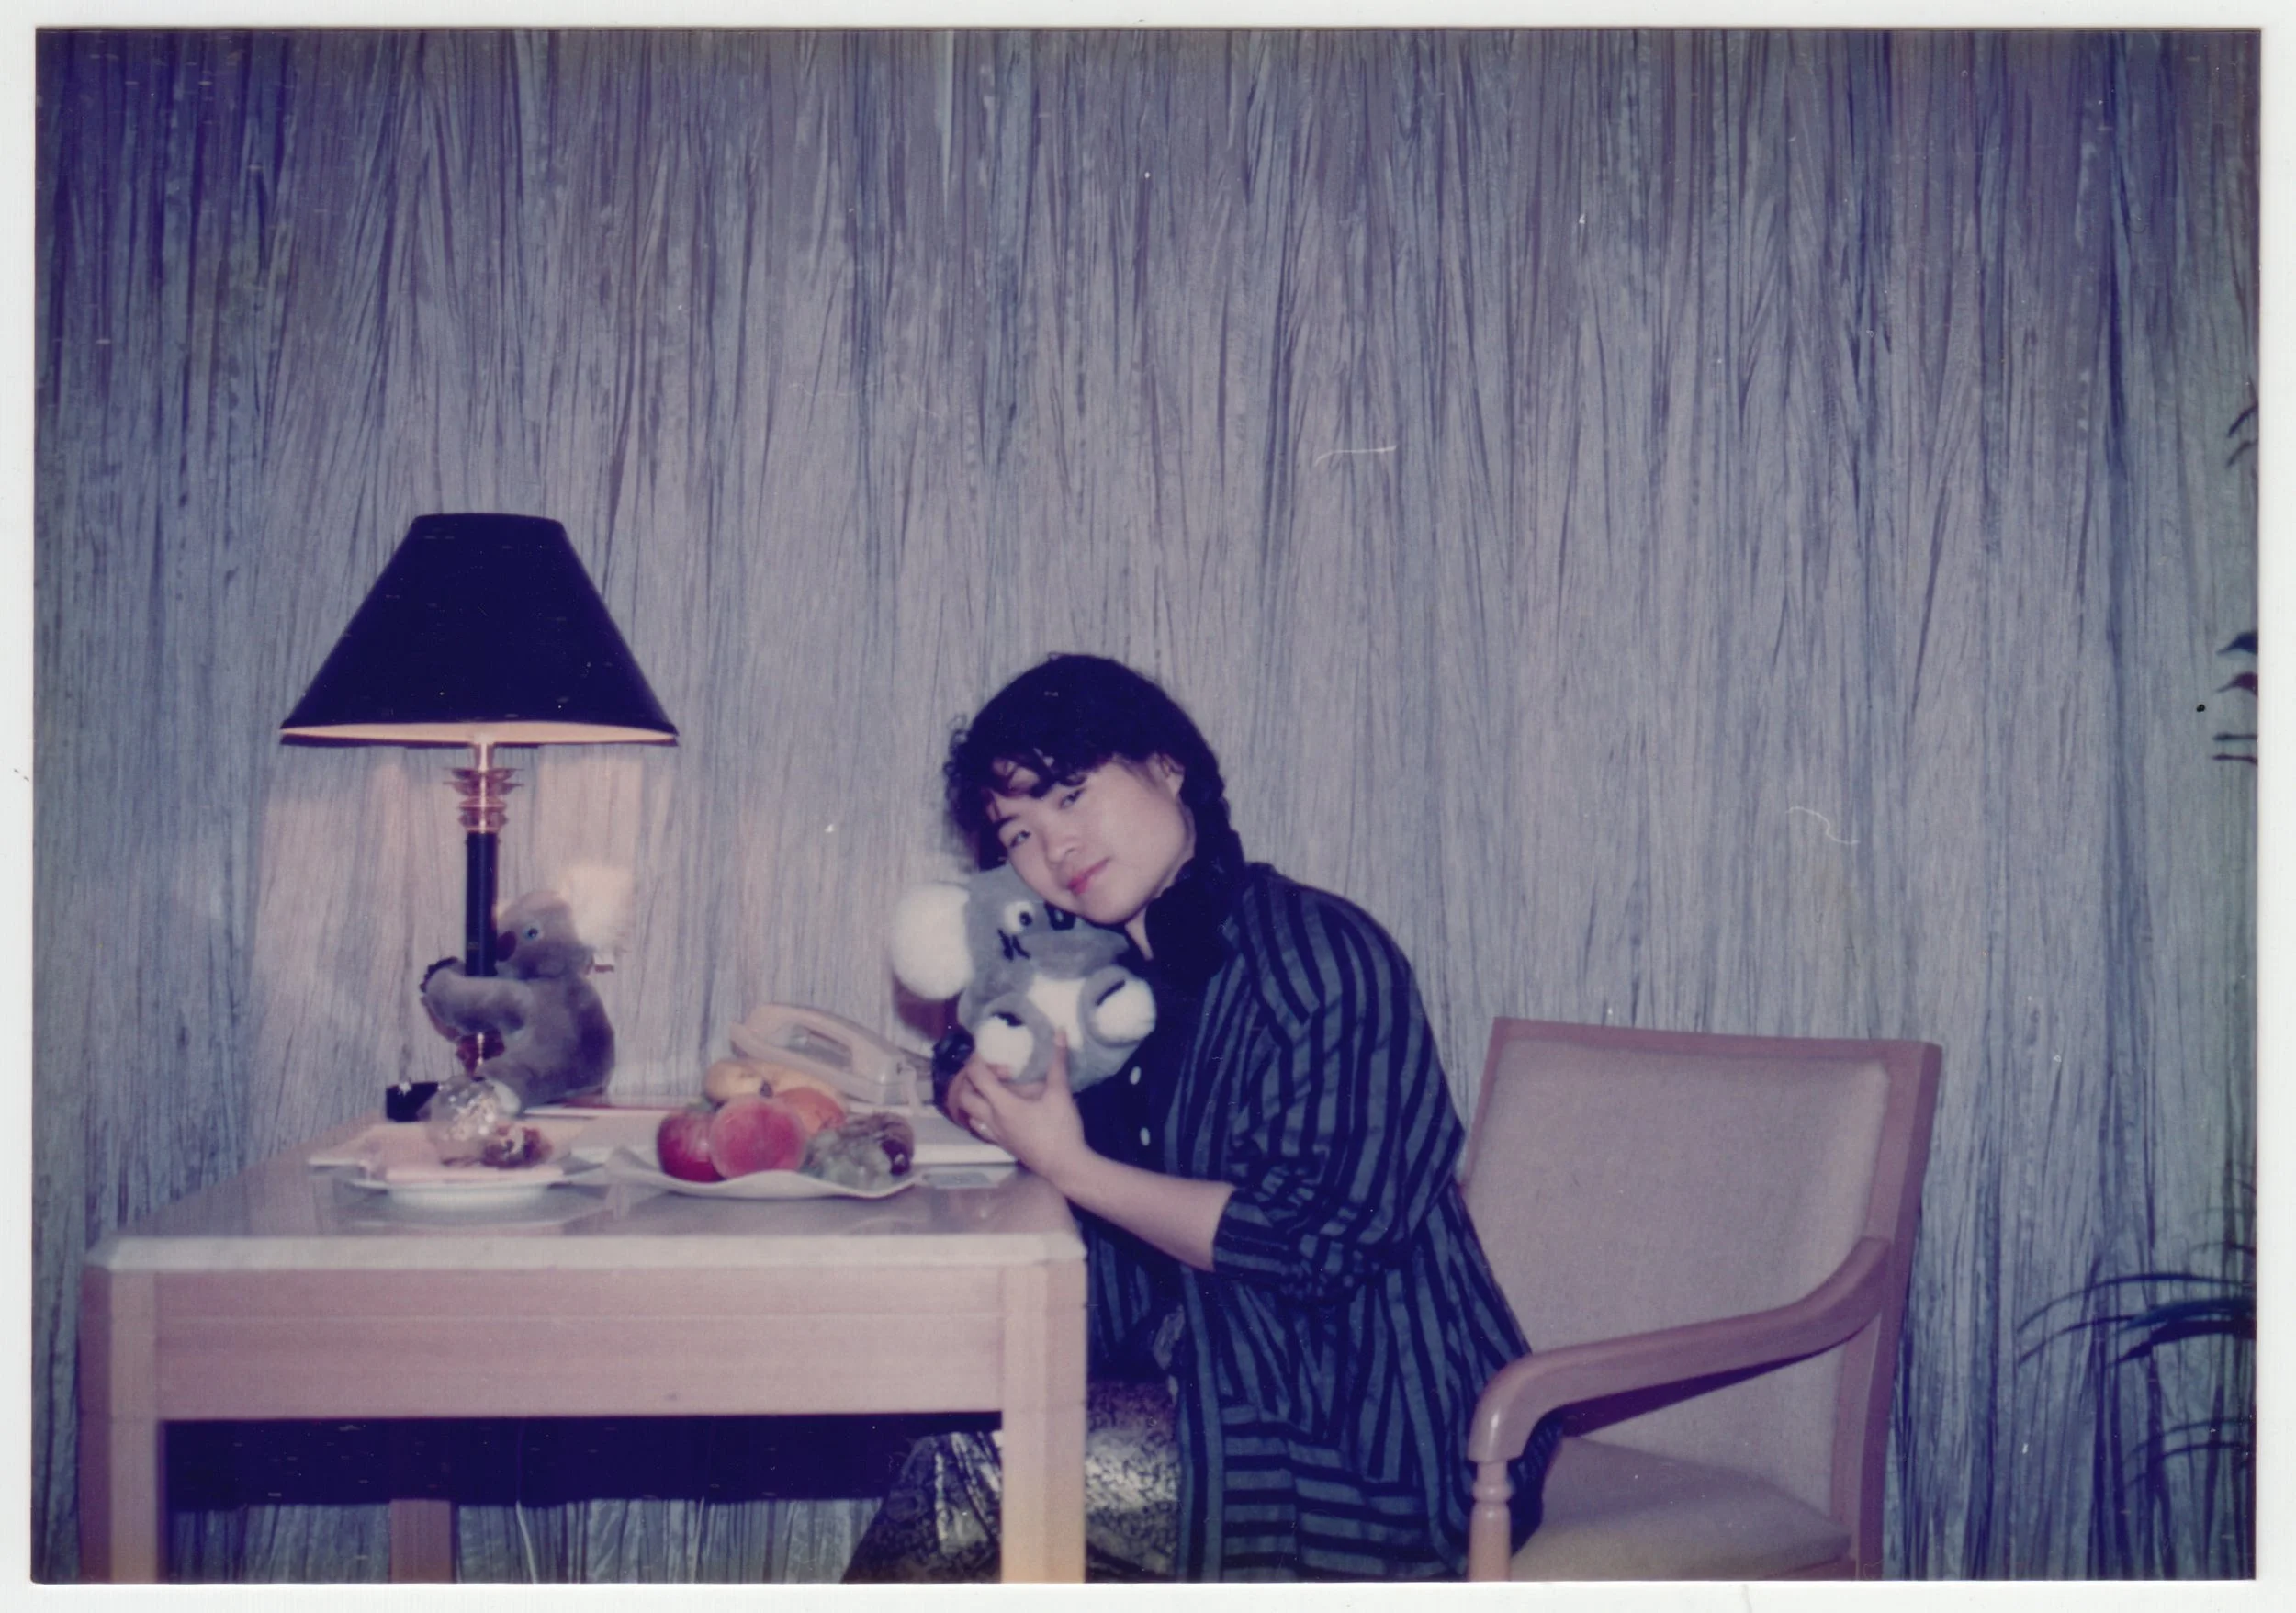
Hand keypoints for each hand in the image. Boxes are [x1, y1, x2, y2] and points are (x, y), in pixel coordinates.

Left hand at [947, 1033, 1091, 1188]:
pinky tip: (1000, 1110)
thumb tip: (1059, 1032)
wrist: (1065, 1166)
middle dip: (971, 1080)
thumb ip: (1058, 1062)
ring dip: (975, 1099)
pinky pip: (981, 1127)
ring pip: (969, 1114)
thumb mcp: (1060, 1093)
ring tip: (994, 1089)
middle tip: (993, 1072)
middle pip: (964, 1096)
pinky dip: (982, 1115)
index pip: (976, 1076)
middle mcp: (992, 1120)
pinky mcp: (1002, 1145)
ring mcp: (995, 1135)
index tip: (990, 1052)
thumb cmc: (1061, 1129)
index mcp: (1002, 1105)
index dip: (978, 1060)